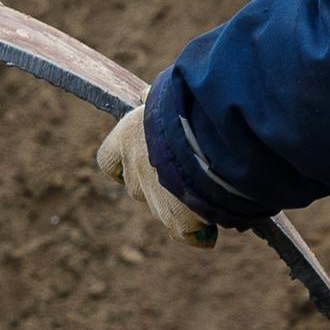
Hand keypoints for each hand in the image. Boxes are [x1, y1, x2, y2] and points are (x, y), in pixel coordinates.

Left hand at [98, 104, 215, 248]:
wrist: (217, 132)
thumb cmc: (196, 103)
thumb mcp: (170, 94)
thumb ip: (158, 100)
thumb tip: (146, 94)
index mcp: (129, 137)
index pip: (109, 161)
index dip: (124, 163)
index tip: (142, 159)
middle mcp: (137, 170)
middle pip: (141, 187)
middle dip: (161, 185)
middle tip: (193, 171)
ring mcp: (156, 199)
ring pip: (166, 210)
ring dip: (185, 205)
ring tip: (217, 187)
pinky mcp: (178, 221)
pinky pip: (189, 234)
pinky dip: (202, 232)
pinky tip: (220, 218)